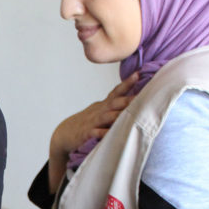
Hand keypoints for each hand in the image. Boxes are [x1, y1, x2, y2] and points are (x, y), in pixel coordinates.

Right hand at [48, 73, 137, 191]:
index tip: (138, 73)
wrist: (66, 133)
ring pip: (106, 117)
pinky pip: (95, 133)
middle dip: (128, 99)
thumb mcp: (102, 110)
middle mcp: (100, 111)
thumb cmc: (88, 122)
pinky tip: (109, 133)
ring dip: (117, 114)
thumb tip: (135, 98)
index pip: (116, 92)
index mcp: (105, 105)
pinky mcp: (86, 134)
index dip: (126, 83)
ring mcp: (93, 122)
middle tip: (142, 95)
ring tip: (130, 114)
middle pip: (114, 103)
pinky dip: (102, 133)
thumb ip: (116, 105)